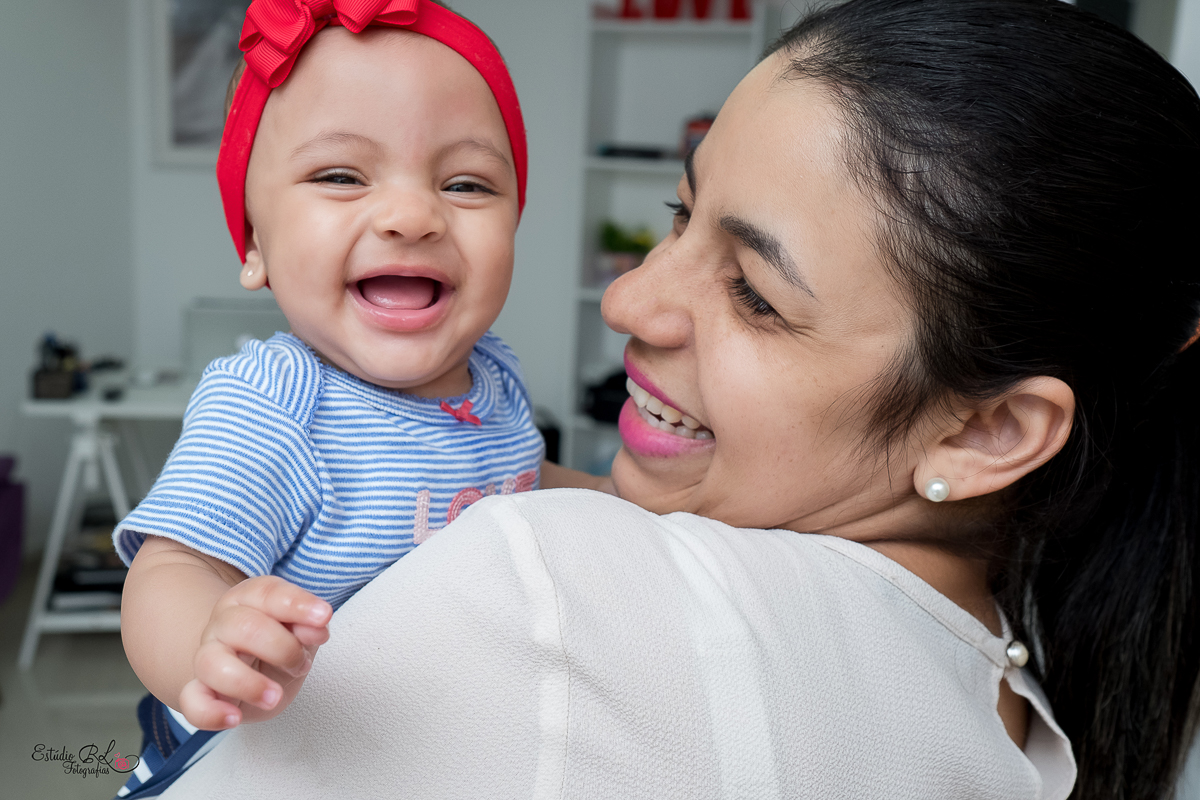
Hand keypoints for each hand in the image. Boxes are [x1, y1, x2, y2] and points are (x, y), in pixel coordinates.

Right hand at [178, 576, 331, 729]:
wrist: (249, 670)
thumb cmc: (277, 646)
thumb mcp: (300, 632)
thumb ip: (309, 626)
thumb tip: (317, 627)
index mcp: (250, 599)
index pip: (267, 593)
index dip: (296, 604)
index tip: (322, 616)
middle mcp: (223, 623)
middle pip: (241, 626)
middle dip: (281, 648)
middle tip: (301, 665)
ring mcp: (207, 656)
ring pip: (211, 662)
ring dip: (248, 683)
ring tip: (274, 696)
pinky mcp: (199, 691)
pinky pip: (193, 701)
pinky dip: (211, 712)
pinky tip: (234, 718)